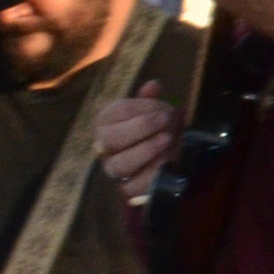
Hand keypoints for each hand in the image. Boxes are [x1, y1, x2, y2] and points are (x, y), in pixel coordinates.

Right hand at [98, 82, 180, 199]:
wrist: (163, 159)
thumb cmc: (155, 129)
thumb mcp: (153, 111)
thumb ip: (150, 99)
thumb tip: (154, 84)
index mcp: (106, 123)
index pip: (115, 112)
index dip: (140, 107)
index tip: (163, 106)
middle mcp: (104, 148)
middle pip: (111, 139)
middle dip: (141, 127)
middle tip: (166, 119)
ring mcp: (114, 170)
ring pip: (120, 164)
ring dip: (146, 150)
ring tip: (167, 139)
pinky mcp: (128, 189)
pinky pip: (135, 186)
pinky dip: (153, 172)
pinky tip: (168, 160)